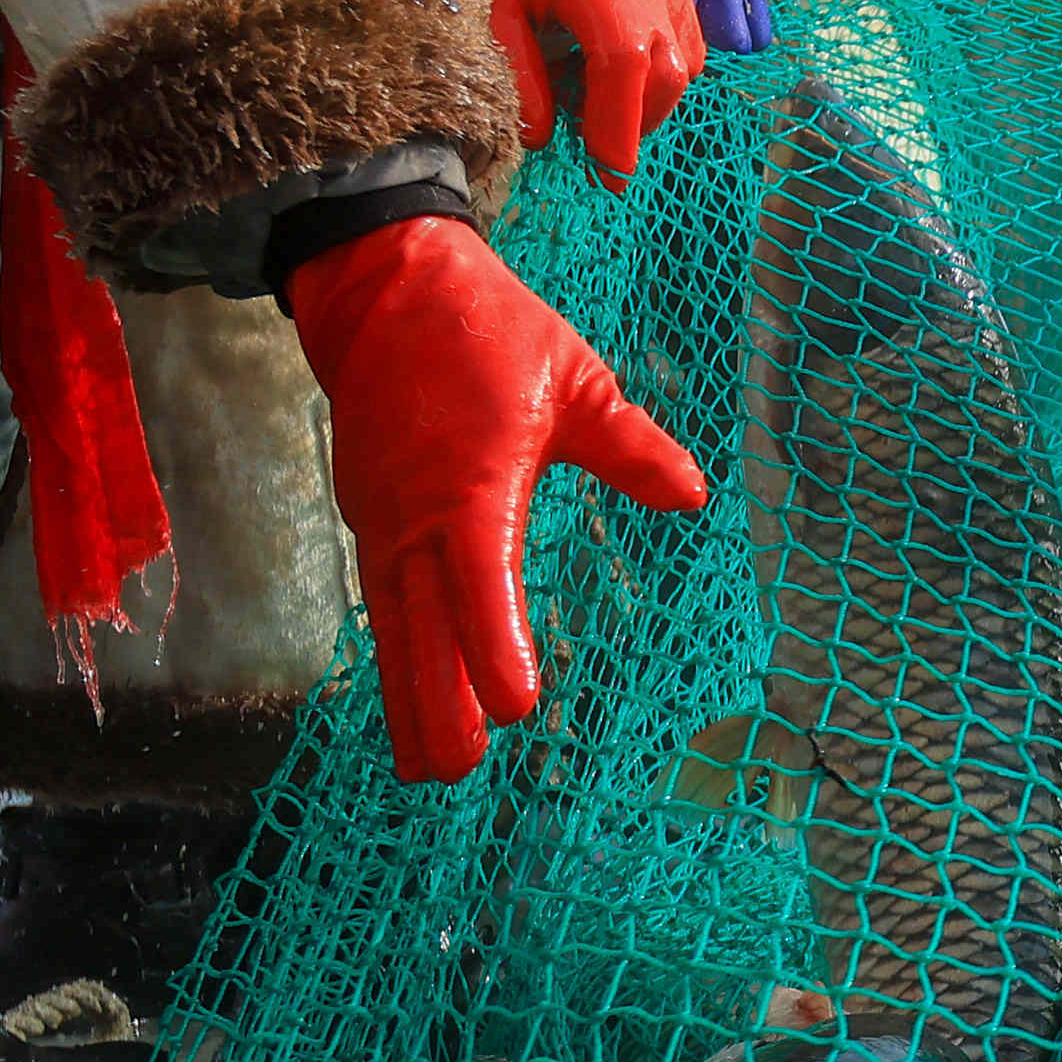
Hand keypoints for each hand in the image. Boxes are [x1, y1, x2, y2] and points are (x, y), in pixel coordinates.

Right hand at [281, 217, 707, 783]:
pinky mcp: (370, 518)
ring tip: (428, 767)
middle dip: (438, 701)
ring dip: (409, 695)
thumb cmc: (486, 333)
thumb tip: (691, 493)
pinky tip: (411, 701)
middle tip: (455, 772)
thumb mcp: (575, 379)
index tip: (514, 706)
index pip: (481, 578)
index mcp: (471, 481)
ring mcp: (383, 518)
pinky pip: (383, 600)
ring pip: (395, 623)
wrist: (386, 289)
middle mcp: (415, 512)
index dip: (492, 645)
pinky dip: (394, 654)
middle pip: (423, 624)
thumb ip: (630, 445)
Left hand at [443, 0, 700, 186]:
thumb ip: (513, 65)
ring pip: (681, 70)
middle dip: (630, 124)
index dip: (618, 125)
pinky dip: (655, 78)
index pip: (623, 65)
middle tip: (586, 146)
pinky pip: (686, 52)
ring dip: (643, 102)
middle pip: (663, 77)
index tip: (606, 175)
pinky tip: (609, 73)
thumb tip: (540, 136)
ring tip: (587, 96)